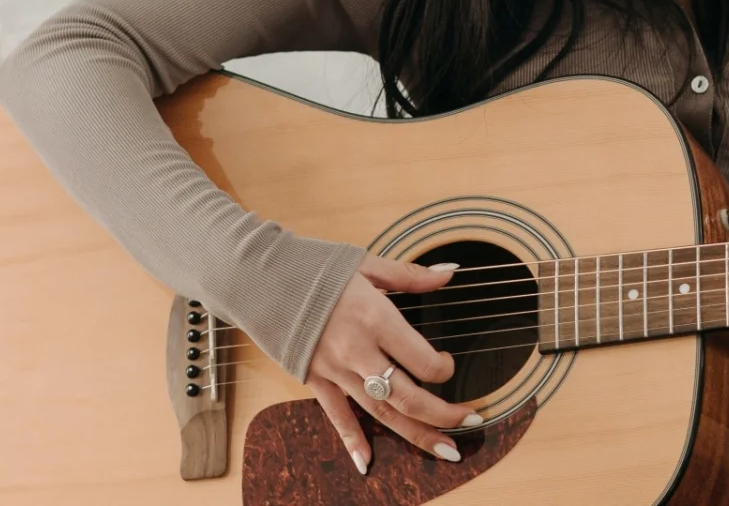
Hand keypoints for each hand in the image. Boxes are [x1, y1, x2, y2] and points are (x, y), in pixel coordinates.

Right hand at [305, 255, 481, 474]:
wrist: (259, 278)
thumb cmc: (315, 267)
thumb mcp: (367, 264)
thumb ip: (411, 275)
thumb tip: (449, 272)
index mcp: (376, 318)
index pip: (421, 360)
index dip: (443, 368)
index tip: (447, 364)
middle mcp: (358, 351)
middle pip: (407, 396)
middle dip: (442, 414)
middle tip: (469, 423)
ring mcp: (335, 370)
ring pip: (380, 412)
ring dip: (415, 434)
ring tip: (444, 451)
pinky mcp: (314, 379)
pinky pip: (337, 416)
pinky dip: (352, 440)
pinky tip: (366, 464)